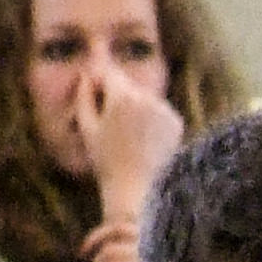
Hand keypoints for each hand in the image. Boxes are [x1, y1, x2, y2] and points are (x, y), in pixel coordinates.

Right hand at [71, 72, 184, 219]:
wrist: (136, 188)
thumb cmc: (105, 160)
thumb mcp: (87, 126)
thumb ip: (84, 95)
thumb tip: (87, 75)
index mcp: (123, 97)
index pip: (110, 72)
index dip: (100, 83)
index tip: (96, 99)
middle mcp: (148, 98)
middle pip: (129, 85)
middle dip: (118, 96)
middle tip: (112, 123)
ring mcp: (166, 110)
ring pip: (145, 97)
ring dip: (136, 107)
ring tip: (129, 134)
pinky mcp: (177, 122)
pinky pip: (160, 112)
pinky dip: (152, 120)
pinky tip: (145, 140)